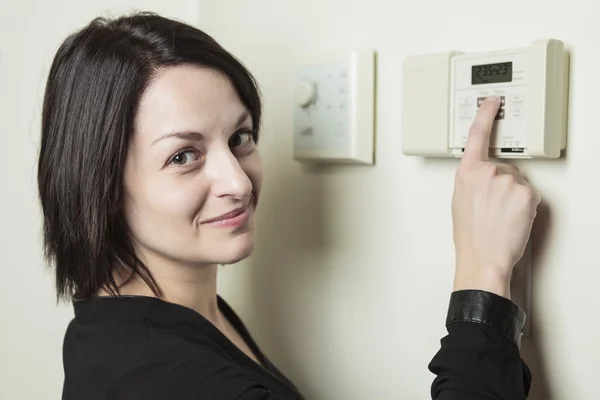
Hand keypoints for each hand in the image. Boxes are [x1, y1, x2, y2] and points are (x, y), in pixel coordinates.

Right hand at [451, 96, 540, 298]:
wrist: (483, 256)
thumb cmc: (470, 236)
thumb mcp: (459, 201)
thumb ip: (471, 180)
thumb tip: (483, 178)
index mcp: (466, 172)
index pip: (477, 135)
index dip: (486, 114)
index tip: (493, 101)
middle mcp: (487, 172)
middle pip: (504, 167)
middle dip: (502, 184)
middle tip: (493, 207)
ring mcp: (508, 181)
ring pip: (518, 182)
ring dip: (513, 196)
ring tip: (501, 216)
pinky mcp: (525, 192)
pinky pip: (529, 194)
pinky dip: (525, 206)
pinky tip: (513, 218)